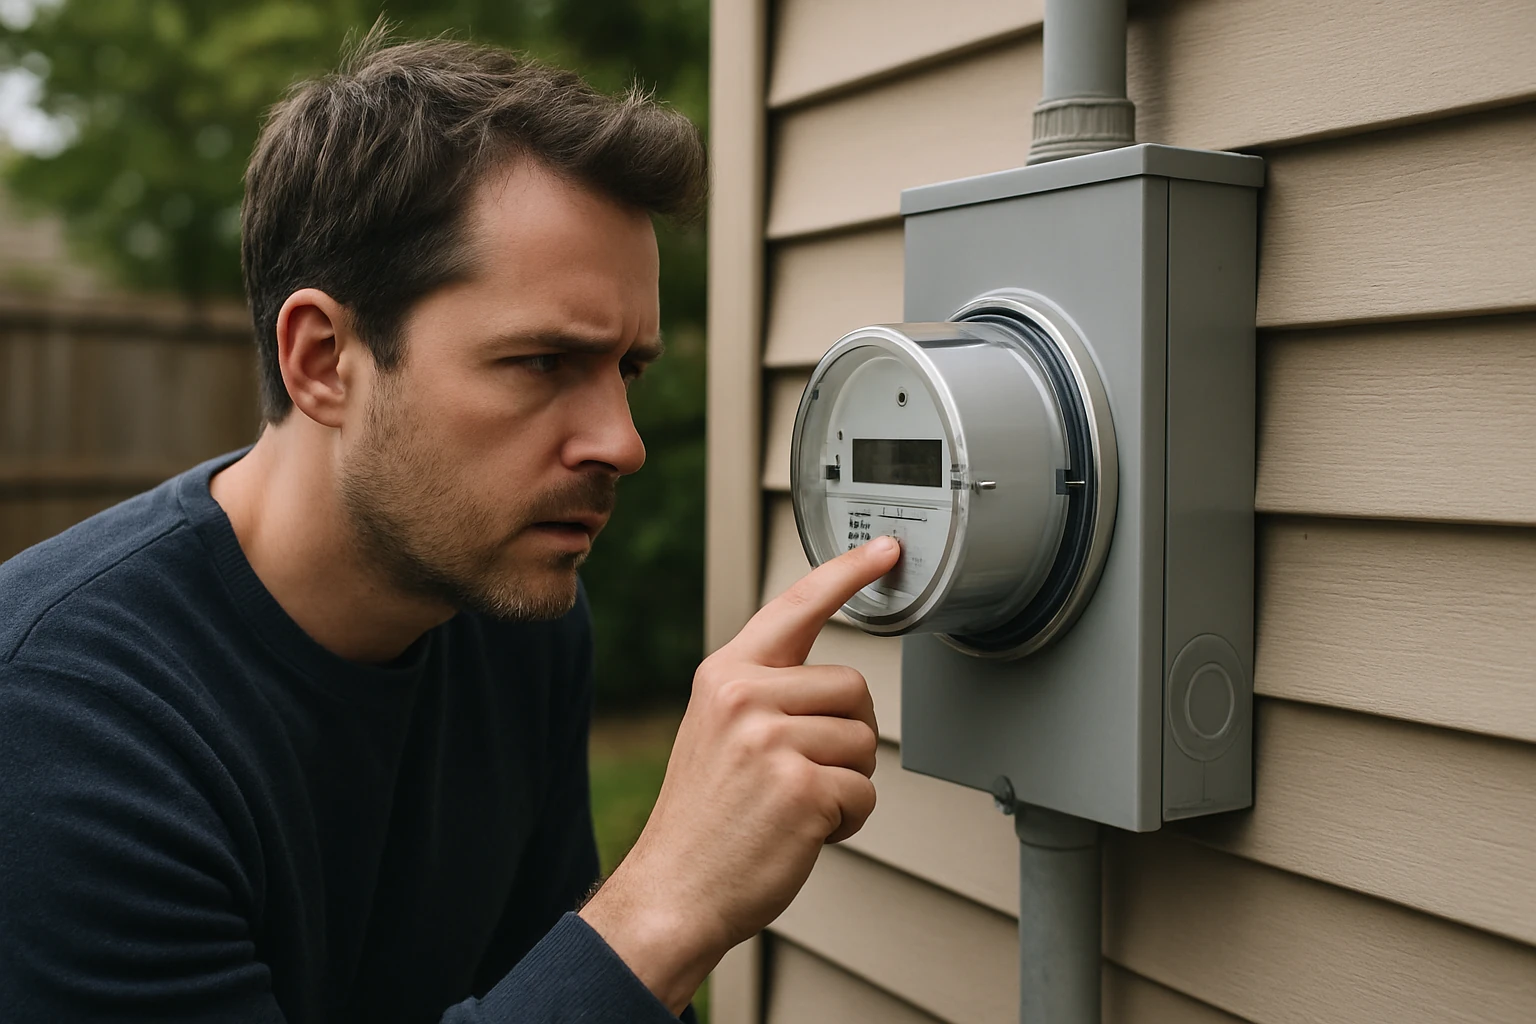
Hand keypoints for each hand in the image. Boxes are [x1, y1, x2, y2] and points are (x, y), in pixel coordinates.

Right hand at [578, 536, 899, 1012]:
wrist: (674, 891)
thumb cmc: (703, 821)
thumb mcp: (716, 732)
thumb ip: (763, 695)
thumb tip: (834, 688)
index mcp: (725, 675)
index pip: (796, 607)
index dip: (847, 573)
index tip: (886, 550)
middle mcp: (744, 696)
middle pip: (853, 687)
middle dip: (845, 735)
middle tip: (799, 775)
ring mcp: (771, 740)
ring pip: (863, 742)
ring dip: (845, 784)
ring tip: (792, 806)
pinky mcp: (800, 787)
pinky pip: (863, 792)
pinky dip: (846, 822)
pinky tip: (801, 833)